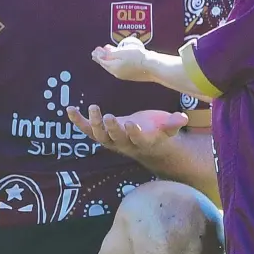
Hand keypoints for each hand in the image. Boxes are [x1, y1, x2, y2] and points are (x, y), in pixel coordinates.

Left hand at [67, 104, 186, 159]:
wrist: (145, 145)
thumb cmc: (157, 132)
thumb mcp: (167, 128)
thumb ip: (173, 123)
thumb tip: (183, 118)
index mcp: (141, 142)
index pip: (137, 139)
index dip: (133, 133)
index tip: (131, 123)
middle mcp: (124, 144)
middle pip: (115, 138)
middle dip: (111, 127)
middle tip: (108, 116)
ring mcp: (110, 140)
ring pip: (100, 135)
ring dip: (94, 123)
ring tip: (92, 108)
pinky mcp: (101, 134)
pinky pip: (87, 129)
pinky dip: (77, 121)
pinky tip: (69, 109)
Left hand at [92, 36, 152, 81]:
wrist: (153, 67)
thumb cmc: (137, 58)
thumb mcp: (122, 52)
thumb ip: (110, 53)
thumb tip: (100, 53)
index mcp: (113, 68)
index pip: (102, 61)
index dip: (98, 55)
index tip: (95, 49)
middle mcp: (117, 73)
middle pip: (106, 64)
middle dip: (102, 57)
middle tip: (98, 51)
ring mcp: (124, 75)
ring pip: (113, 66)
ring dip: (109, 59)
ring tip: (108, 52)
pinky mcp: (131, 74)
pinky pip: (120, 67)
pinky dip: (116, 61)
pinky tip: (119, 57)